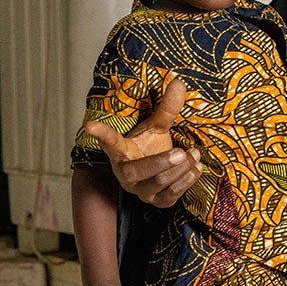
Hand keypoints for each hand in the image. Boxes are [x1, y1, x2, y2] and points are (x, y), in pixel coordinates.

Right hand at [83, 78, 203, 207]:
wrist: (156, 174)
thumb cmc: (150, 147)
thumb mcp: (156, 127)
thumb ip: (167, 108)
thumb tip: (179, 82)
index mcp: (121, 152)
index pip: (110, 141)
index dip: (101, 134)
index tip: (90, 125)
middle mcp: (126, 174)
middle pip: (140, 171)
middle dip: (165, 162)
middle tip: (184, 151)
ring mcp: (141, 191)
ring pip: (160, 184)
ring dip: (182, 169)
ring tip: (195, 154)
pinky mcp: (157, 202)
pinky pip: (173, 195)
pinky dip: (188, 179)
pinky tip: (197, 167)